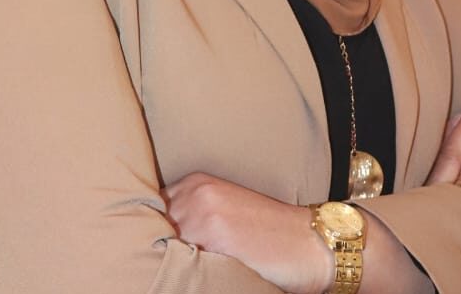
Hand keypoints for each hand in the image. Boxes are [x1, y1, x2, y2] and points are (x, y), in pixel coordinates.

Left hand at [162, 173, 434, 293]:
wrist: (314, 242)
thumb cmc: (271, 234)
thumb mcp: (227, 213)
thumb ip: (193, 218)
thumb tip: (159, 240)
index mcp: (197, 183)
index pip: (152, 208)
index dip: (149, 231)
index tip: (146, 248)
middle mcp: (196, 192)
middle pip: (152, 224)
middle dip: (154, 246)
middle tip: (156, 264)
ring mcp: (203, 212)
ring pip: (163, 243)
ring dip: (166, 260)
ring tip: (176, 273)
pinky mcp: (214, 236)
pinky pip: (181, 260)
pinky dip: (181, 271)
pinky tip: (190, 277)